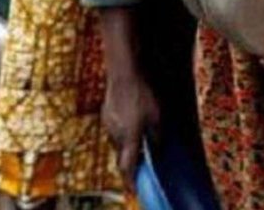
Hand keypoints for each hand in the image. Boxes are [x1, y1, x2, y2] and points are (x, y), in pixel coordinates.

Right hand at [102, 72, 159, 190]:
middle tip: (139, 164)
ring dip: (127, 146)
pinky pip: (115, 131)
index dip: (130, 181)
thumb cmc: (142, 95)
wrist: (123, 75)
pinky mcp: (106, 116)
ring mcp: (109, 125)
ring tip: (138, 140)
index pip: (127, 167)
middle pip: (122, 157)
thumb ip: (156, 136)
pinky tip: (131, 122)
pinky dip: (122, 134)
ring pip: (118, 143)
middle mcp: (116, 135)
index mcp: (129, 138)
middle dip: (130, 163)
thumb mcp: (157, 117)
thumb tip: (157, 148)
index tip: (134, 188)